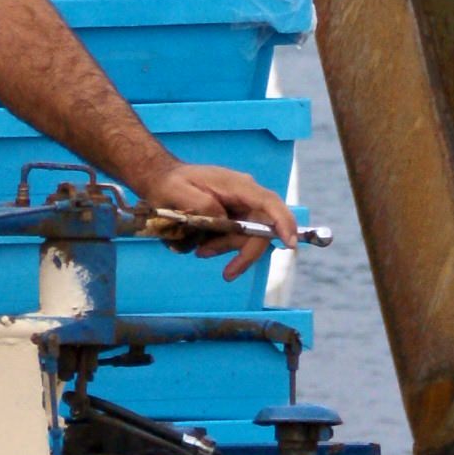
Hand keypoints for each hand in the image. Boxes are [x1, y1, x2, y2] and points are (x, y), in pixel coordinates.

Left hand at [141, 160, 300, 281]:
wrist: (163, 181)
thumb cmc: (172, 183)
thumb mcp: (180, 193)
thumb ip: (203, 206)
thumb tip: (224, 220)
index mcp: (238, 186)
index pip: (268, 203)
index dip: (283, 222)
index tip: (290, 243)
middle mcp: (245, 197)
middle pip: (262, 228)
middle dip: (247, 252)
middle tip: (229, 274)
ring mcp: (241, 208)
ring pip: (247, 236)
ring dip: (227, 248)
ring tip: (200, 250)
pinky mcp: (233, 218)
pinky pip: (236, 237)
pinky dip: (221, 245)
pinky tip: (201, 246)